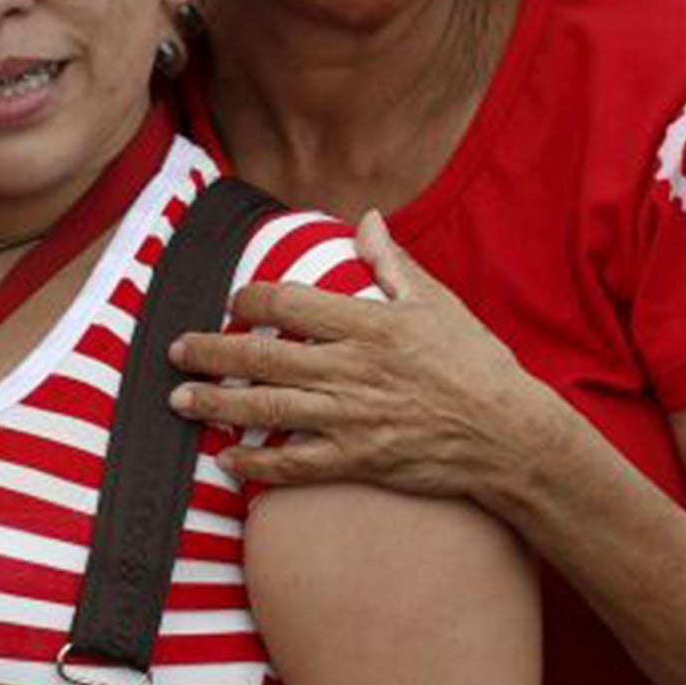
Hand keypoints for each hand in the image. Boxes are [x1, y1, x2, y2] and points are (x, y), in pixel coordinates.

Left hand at [168, 211, 560, 499]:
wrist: (510, 435)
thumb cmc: (476, 364)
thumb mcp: (438, 303)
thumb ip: (392, 263)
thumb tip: (366, 219)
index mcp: (369, 323)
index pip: (290, 302)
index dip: (250, 298)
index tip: (231, 299)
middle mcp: (353, 369)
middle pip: (264, 356)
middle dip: (211, 352)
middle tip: (175, 350)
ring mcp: (353, 418)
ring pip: (268, 409)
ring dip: (217, 404)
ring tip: (180, 399)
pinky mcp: (359, 460)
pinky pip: (295, 464)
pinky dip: (256, 463)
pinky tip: (226, 459)